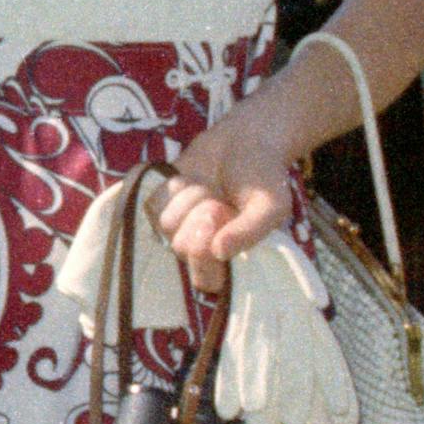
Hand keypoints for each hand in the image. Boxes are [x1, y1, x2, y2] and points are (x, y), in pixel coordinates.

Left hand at [158, 103, 301, 281]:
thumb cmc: (262, 178)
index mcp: (229, 256)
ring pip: (165, 223)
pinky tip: (192, 179)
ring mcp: (177, 224)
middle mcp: (200, 246)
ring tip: (210, 188)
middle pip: (181, 249)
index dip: (205, 257)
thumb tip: (219, 252)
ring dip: (190, 199)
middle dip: (200, 219)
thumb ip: (251, 231)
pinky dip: (174, 186)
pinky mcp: (159, 201)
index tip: (219, 220)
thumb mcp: (271, 205)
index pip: (205, 282)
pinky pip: (152, 200)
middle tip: (220, 201)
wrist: (243, 141)